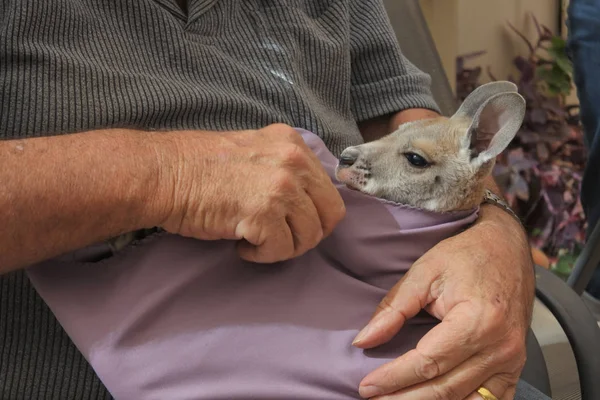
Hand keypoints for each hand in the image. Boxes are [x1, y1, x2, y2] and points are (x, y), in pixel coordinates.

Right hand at [153, 123, 344, 262]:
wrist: (161, 175)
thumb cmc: (197, 167)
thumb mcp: (253, 151)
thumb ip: (284, 167)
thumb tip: (308, 199)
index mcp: (292, 143)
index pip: (328, 189)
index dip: (313, 213)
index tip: (291, 222)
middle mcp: (293, 161)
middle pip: (330, 215)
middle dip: (306, 233)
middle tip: (278, 237)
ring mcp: (281, 186)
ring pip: (309, 237)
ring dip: (283, 247)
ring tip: (254, 240)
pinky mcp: (264, 213)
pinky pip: (282, 250)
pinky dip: (261, 256)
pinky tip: (241, 245)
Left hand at [352, 205, 534, 399]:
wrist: (507, 247)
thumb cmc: (466, 255)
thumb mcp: (424, 271)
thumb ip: (394, 308)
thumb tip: (364, 340)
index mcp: (477, 320)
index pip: (428, 363)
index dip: (393, 378)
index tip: (366, 386)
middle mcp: (499, 346)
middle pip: (445, 389)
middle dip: (404, 398)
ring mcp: (511, 360)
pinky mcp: (515, 366)